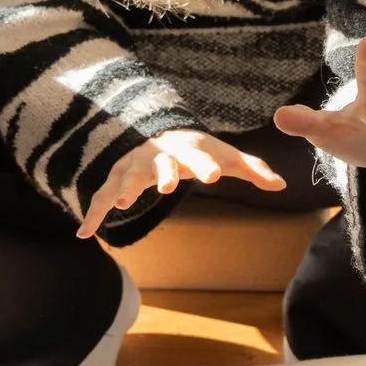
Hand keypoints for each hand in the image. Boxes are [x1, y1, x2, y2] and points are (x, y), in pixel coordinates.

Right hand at [75, 128, 286, 239]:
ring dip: (123, 187)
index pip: (200, 154)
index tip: (215, 175)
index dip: (206, 164)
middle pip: (162, 163)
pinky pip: (102, 196)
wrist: (158, 131)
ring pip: (128, 176)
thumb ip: (251, 168)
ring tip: (120, 202)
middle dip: (165, 174)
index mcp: (188, 148)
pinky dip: (93, 213)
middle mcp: (159, 155)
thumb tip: (282, 184)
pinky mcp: (117, 178)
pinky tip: (83, 234)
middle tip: (169, 188)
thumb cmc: (197, 149)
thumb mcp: (225, 155)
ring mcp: (135, 166)